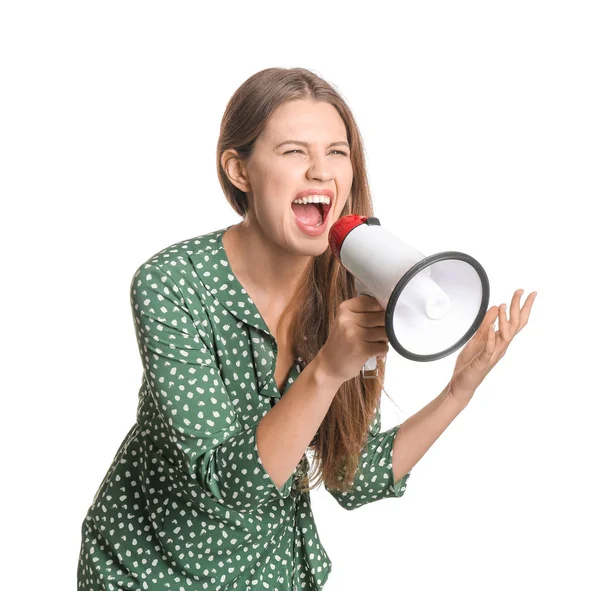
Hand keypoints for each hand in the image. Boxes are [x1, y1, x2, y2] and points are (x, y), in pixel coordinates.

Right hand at [316, 294, 389, 384]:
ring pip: (385, 333)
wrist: (329, 365)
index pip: (373, 303)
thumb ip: (363, 312)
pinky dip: (382, 351)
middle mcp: (348, 320)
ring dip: (383, 340)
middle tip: (376, 335)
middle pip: (382, 317)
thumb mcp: (346, 321)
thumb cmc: (341, 342)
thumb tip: (390, 309)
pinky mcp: (361, 350)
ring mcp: (354, 335)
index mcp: (345, 309)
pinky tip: (373, 353)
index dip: (381, 311)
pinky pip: (384, 347)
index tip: (376, 320)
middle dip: (384, 327)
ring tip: (373, 344)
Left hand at [448, 289, 536, 405]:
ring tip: (503, 305)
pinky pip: (489, 349)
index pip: (515, 322)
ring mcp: (493, 354)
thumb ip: (486, 324)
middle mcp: (500, 347)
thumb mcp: (477, 338)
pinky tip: (491, 328)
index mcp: (500, 341)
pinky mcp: (482, 362)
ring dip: (504, 320)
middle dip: (518, 308)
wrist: (461, 384)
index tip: (528, 292)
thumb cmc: (470, 364)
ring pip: (505, 336)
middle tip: (521, 291)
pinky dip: (490, 337)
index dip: (522, 307)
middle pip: (515, 325)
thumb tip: (495, 307)